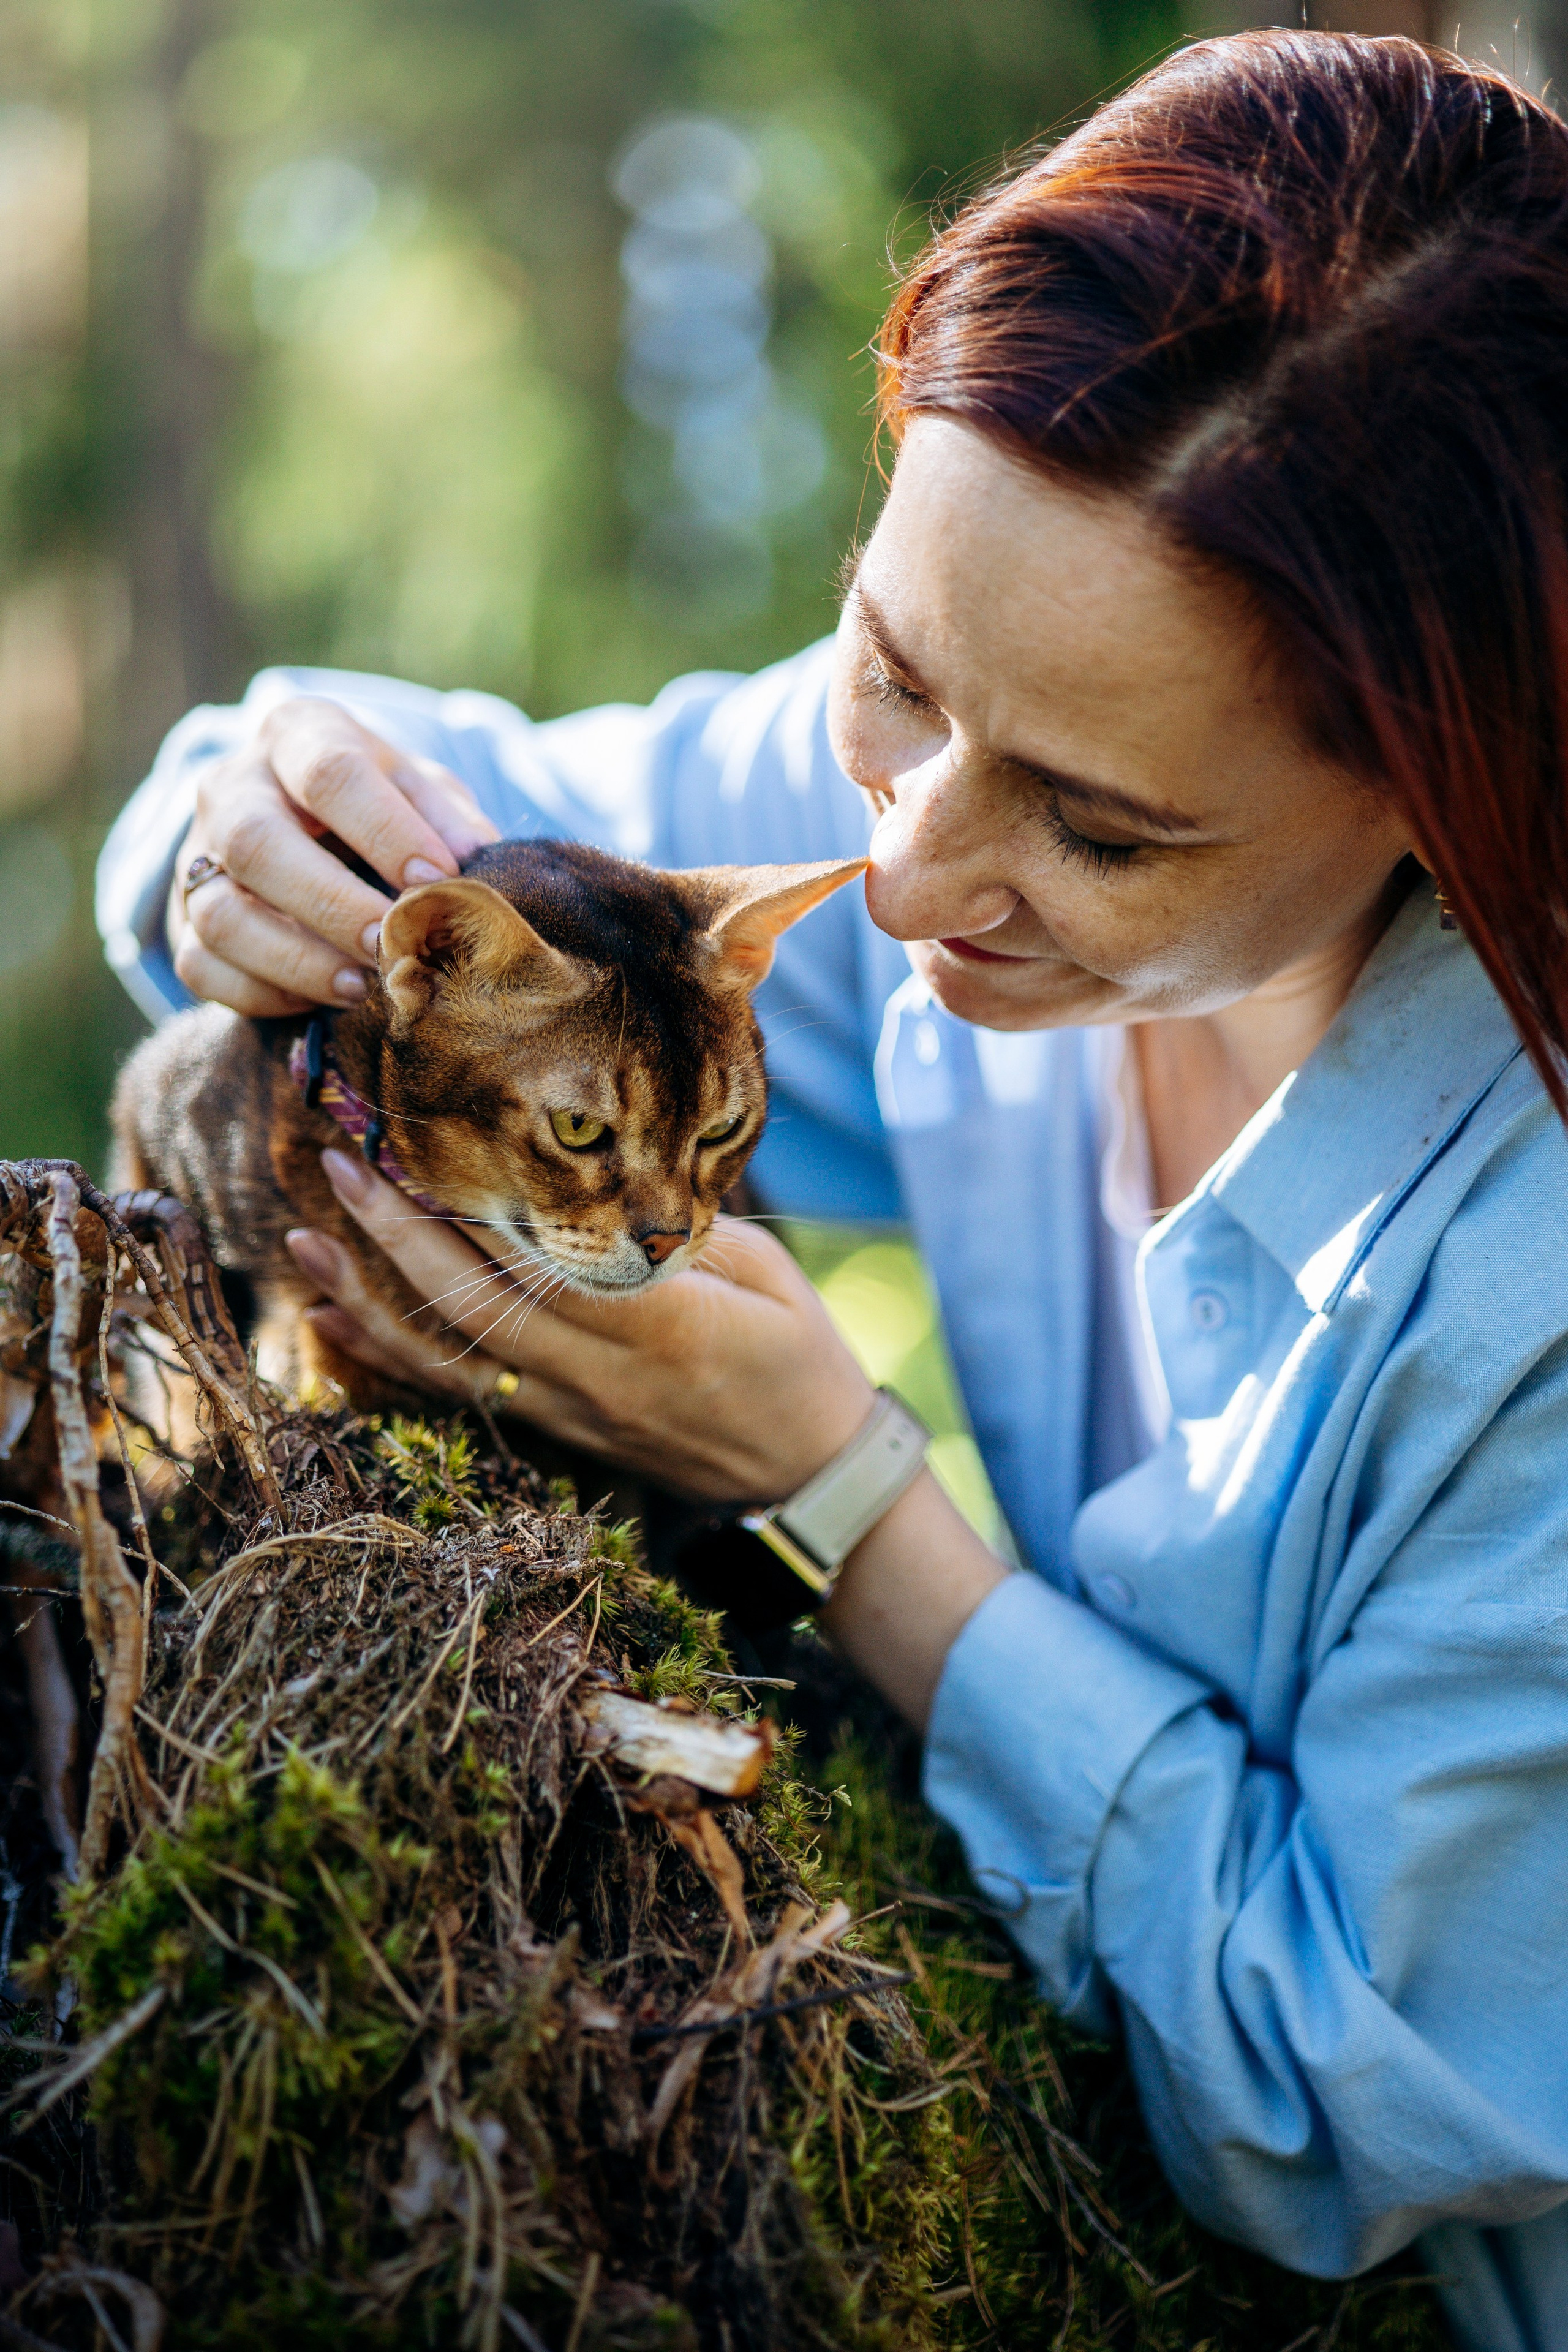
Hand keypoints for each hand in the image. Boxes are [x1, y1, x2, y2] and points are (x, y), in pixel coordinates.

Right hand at [169, 698, 499, 1015]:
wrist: (304, 819)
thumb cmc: (377, 803)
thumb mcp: (420, 788)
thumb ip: (447, 818)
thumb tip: (470, 866)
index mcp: (296, 734)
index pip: (331, 773)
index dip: (385, 830)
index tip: (435, 879)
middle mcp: (231, 787)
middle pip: (256, 843)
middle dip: (332, 904)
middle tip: (392, 945)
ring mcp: (197, 854)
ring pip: (220, 914)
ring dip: (297, 961)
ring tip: (362, 989)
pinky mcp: (182, 919)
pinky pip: (202, 966)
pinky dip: (263, 993)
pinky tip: (320, 1001)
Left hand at [286, 1151, 877, 1502]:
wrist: (810, 1476)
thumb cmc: (798, 1356)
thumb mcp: (765, 1273)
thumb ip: (676, 1231)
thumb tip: (598, 1172)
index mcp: (661, 1331)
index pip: (541, 1270)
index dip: (467, 1215)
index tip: (412, 1150)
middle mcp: (600, 1381)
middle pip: (473, 1313)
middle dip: (395, 1239)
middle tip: (340, 1168)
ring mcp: (571, 1416)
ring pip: (448, 1362)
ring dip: (368, 1304)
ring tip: (305, 1247)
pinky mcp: (557, 1434)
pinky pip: (458, 1395)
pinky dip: (390, 1361)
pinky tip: (334, 1326)